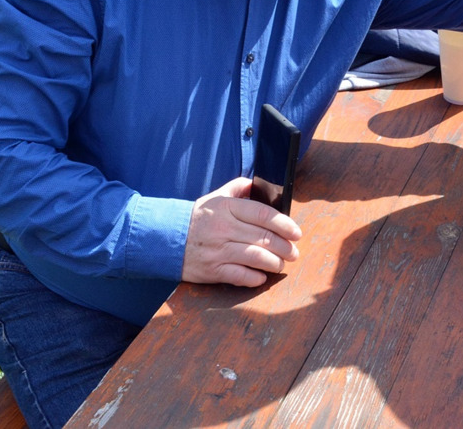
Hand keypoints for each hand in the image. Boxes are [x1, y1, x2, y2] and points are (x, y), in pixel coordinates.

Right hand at [182, 176, 301, 285]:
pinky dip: (255, 278)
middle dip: (285, 247)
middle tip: (293, 252)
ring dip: (274, 263)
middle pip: (264, 238)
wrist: (166, 238)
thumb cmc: (197, 218)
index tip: (296, 232)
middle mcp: (224, 228)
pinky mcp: (212, 270)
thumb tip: (257, 184)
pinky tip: (262, 276)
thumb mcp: (215, 197)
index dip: (285, 224)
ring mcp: (218, 250)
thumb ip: (237, 187)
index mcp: (227, 208)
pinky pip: (240, 275)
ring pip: (256, 257)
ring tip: (281, 264)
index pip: (264, 214)